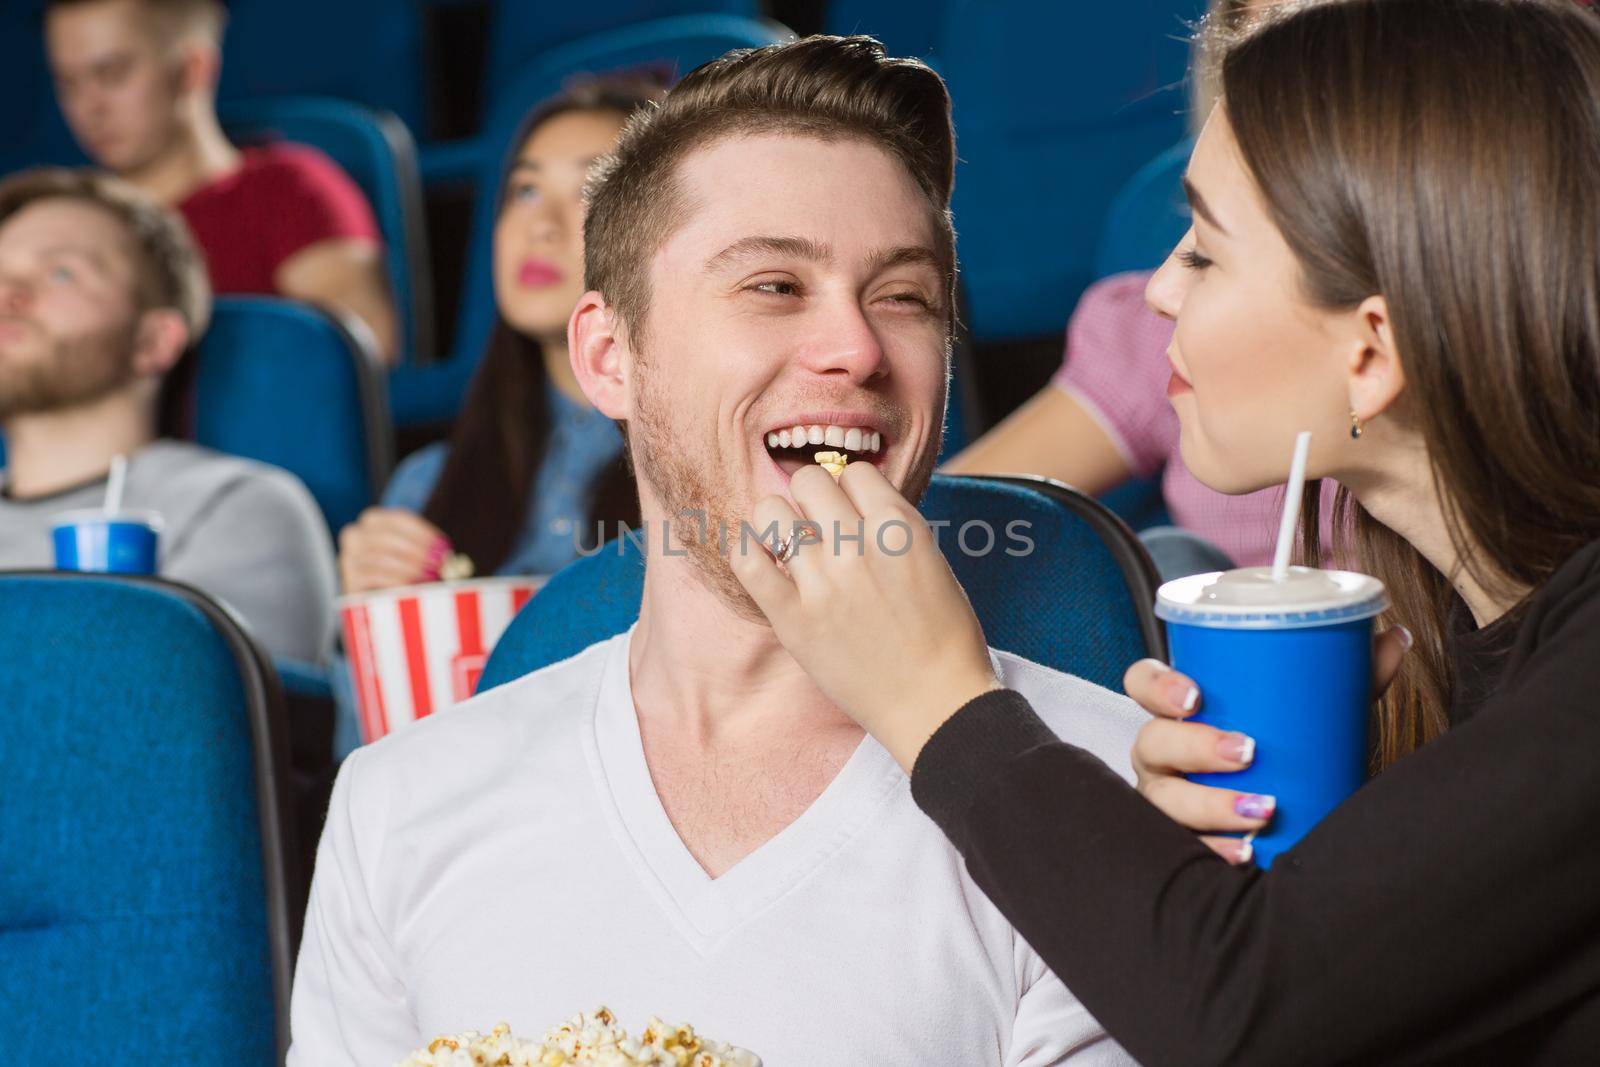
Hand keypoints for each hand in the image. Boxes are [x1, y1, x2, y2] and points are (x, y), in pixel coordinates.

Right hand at [337, 508, 451, 593]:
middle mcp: (355, 535)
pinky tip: (412, 587)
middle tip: (439, 563)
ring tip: (430, 577)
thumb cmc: (405, 575)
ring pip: (379, 556)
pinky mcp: (348, 581)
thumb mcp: (419, 559)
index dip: (422, 532)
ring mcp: (348, 557)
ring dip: (409, 567)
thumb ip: (433, 557)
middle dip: (416, 550)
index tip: (442, 545)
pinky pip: (372, 576)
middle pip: (385, 536)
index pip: (398, 518)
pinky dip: (396, 580)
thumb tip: (452, 563)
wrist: (380, 607)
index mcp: (374, 521)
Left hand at [729, 462, 1000, 771]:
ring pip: (772, 511)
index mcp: (900, 529)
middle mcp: (859, 547)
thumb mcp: (933, 563)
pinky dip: (749, 551)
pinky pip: (747, 560)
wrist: (937, 706)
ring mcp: (822, 582)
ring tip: (792, 548)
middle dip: (813, 498)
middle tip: (820, 528)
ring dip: (780, 523)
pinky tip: (763, 560)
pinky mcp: (793, 619)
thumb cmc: (945, 639)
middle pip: (809, 480)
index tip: (852, 514)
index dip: (851, 490)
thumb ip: (893, 528)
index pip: (855, 472)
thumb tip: (851, 502)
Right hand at [1125, 625, 1412, 863]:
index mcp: (1179, 711)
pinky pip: (1186, 849)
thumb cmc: (1288, 756)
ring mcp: (1167, 800)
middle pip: (1152, 742)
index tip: (1196, 695)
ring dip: (1210, 804)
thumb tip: (1395, 637)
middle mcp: (1162, 756)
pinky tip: (1245, 854)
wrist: (1301, 820)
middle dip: (1194, 747)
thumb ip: (1349, 678)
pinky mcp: (1183, 840)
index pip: (1142, 683)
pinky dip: (1215, 851)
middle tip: (1247, 751)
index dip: (1156, 685)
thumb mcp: (1314, 716)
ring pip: (1164, 800)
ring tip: (1263, 810)